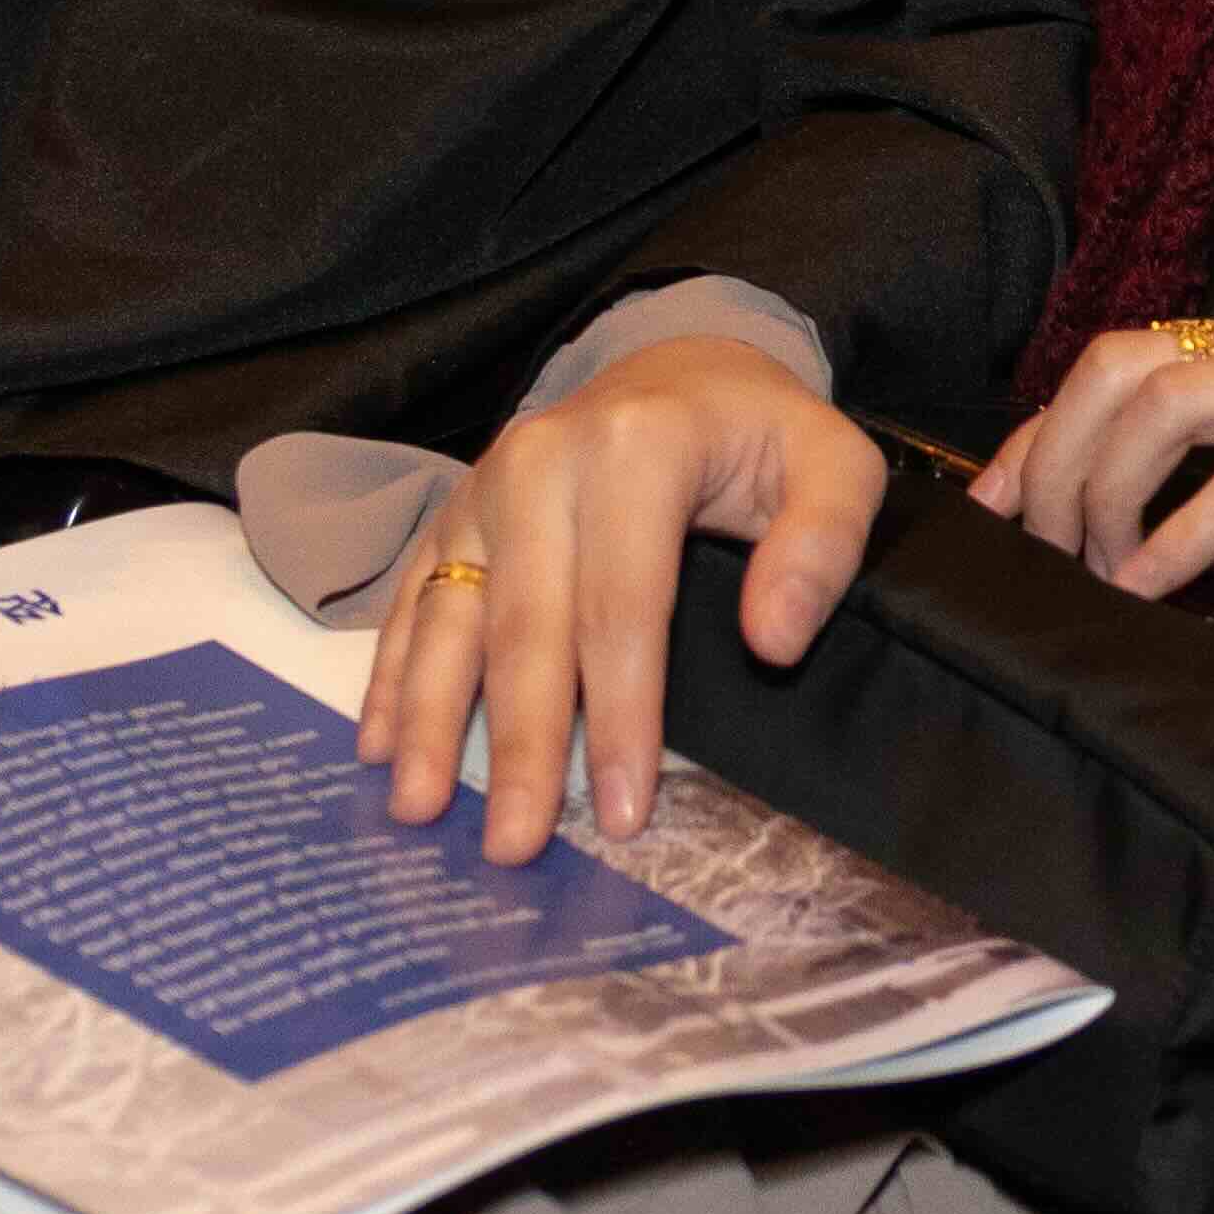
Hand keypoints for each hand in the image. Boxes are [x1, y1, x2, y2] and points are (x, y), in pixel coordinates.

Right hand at [363, 335, 886, 860]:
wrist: (680, 367)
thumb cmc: (761, 436)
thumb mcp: (835, 466)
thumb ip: (821, 546)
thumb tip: (775, 641)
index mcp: (638, 447)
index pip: (624, 605)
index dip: (622, 716)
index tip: (621, 813)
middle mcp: (543, 460)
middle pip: (527, 625)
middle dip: (520, 744)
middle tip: (513, 846)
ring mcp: (485, 486)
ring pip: (450, 616)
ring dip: (432, 720)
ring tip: (420, 810)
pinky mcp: (454, 511)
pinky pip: (414, 599)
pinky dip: (393, 675)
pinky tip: (378, 746)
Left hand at [968, 313, 1213, 599]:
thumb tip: (1203, 521)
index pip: (1127, 359)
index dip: (1044, 431)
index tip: (998, 506)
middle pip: (1119, 364)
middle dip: (1051, 457)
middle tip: (1035, 551)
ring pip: (1164, 401)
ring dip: (1103, 491)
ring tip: (1094, 571)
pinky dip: (1183, 531)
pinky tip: (1151, 584)